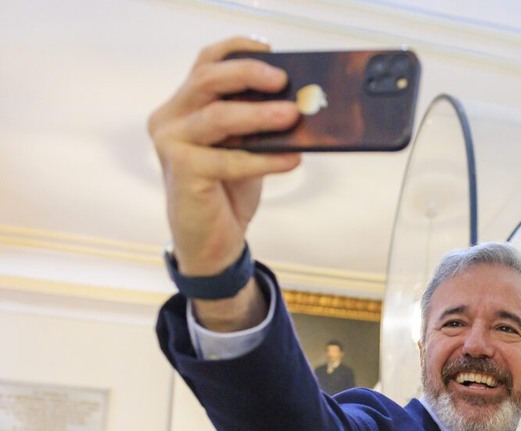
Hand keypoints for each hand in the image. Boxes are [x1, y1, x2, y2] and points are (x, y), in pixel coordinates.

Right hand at [147, 37, 300, 278]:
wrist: (211, 240)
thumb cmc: (229, 188)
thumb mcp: (244, 147)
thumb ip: (257, 123)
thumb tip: (300, 102)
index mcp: (184, 105)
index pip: (206, 63)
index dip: (236, 50)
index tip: (270, 48)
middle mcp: (170, 118)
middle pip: (208, 80)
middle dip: (249, 74)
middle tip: (284, 81)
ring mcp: (172, 144)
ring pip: (218, 117)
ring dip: (260, 115)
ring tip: (294, 115)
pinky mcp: (182, 172)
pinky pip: (229, 160)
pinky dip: (264, 159)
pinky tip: (292, 159)